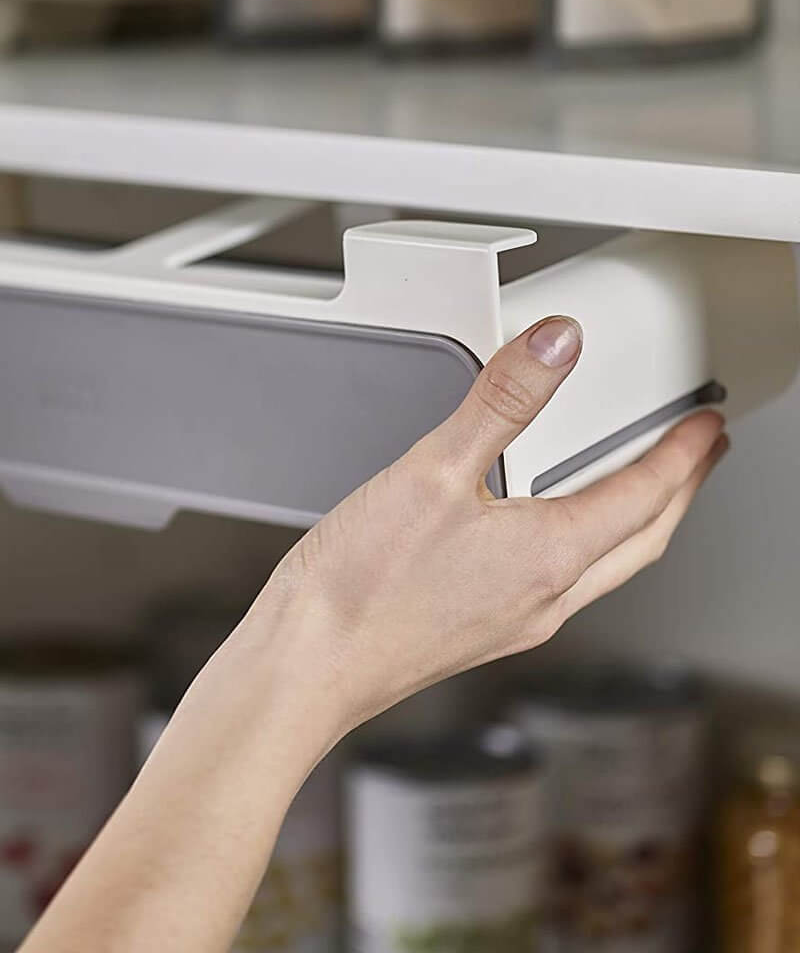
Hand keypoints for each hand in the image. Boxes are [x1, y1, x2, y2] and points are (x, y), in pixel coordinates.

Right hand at [18, 317, 727, 952]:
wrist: (306, 666)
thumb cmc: (359, 589)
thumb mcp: (431, 471)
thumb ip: (501, 402)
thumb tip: (556, 346)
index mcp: (548, 556)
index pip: (644, 495)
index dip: (683, 454)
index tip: (705, 424)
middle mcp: (544, 597)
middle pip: (642, 540)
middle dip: (679, 493)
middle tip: (697, 455)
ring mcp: (515, 620)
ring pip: (605, 564)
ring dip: (637, 521)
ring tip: (638, 484)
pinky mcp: (481, 629)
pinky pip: (562, 581)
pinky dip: (583, 543)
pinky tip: (546, 529)